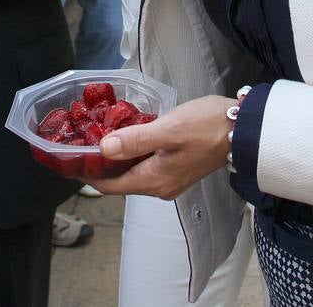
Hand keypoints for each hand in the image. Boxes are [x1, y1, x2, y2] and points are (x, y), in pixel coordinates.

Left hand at [82, 96, 233, 199]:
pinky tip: (129, 134)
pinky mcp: (178, 168)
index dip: (86, 172)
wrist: (244, 128)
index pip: (108, 184)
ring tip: (99, 134)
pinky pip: (146, 164)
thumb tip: (102, 149)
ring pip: (132, 172)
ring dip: (116, 157)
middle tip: (81, 139)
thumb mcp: (168, 129)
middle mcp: (159, 186)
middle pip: (119, 180)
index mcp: (154, 181)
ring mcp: (170, 179)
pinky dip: (133, 153)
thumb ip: (134, 140)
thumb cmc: (207, 126)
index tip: (68, 156)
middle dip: (98, 163)